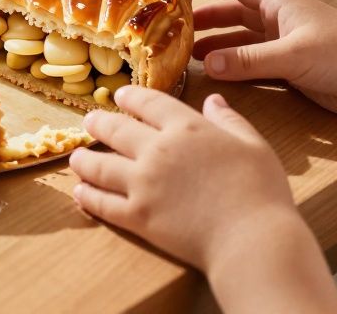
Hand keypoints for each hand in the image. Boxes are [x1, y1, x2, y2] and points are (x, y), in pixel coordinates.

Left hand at [71, 87, 296, 271]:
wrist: (252, 239)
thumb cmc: (260, 192)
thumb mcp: (253, 146)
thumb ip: (230, 121)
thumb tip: (214, 100)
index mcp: (187, 128)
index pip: (149, 103)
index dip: (131, 98)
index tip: (120, 96)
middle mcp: (158, 151)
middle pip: (116, 130)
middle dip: (98, 124)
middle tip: (89, 122)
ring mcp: (143, 184)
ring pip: (100, 166)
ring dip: (84, 160)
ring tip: (76, 158)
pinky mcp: (137, 216)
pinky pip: (103, 203)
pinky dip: (88, 196)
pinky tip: (80, 192)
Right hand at [187, 0, 336, 117]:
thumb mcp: (294, 55)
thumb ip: (249, 60)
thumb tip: (208, 63)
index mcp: (280, 2)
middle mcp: (278, 18)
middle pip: (231, 11)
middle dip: (202, 16)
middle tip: (170, 24)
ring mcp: (284, 43)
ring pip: (239, 38)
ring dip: (214, 43)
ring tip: (183, 52)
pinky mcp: (290, 67)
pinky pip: (250, 61)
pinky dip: (231, 65)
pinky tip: (213, 73)